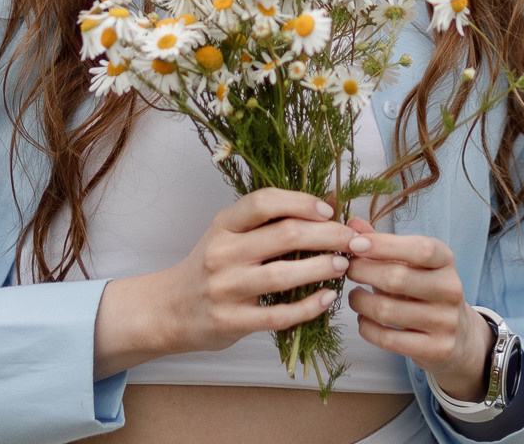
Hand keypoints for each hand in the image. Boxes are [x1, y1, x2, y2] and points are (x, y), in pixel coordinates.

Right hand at [94, 188, 356, 378]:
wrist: (169, 308)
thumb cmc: (209, 265)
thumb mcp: (231, 234)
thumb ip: (271, 220)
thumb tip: (328, 202)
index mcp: (223, 224)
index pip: (264, 201)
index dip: (301, 202)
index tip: (329, 210)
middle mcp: (223, 252)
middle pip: (284, 235)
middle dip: (328, 235)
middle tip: (354, 239)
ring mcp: (226, 288)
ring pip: (284, 275)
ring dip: (322, 268)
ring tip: (344, 265)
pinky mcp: (232, 321)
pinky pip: (278, 315)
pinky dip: (307, 307)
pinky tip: (327, 298)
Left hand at [344, 215, 494, 400]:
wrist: (459, 334)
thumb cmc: (423, 288)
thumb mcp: (410, 261)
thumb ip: (382, 242)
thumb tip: (351, 223)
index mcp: (445, 260)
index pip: (419, 249)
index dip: (384, 245)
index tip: (354, 243)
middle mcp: (451, 289)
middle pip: (398, 278)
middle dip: (363, 272)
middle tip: (346, 270)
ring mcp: (446, 322)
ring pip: (388, 310)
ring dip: (360, 301)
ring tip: (354, 296)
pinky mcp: (437, 349)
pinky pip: (389, 339)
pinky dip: (367, 328)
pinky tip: (363, 319)